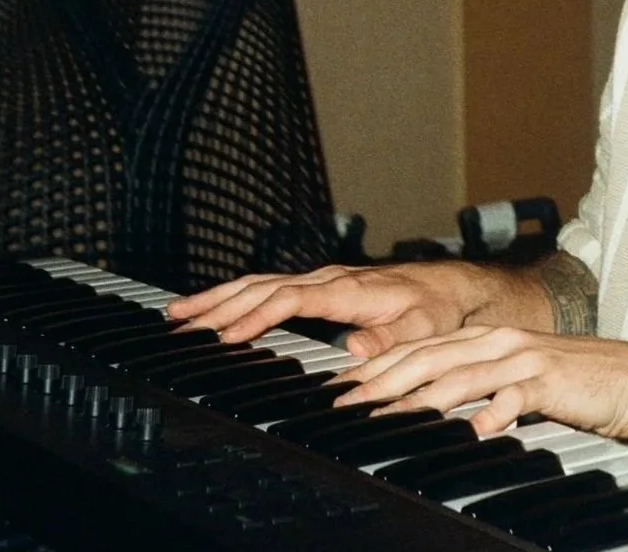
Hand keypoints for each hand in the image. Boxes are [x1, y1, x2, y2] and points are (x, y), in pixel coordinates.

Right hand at [166, 262, 495, 355]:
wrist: (449, 287)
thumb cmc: (435, 308)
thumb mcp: (423, 327)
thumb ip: (390, 339)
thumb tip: (354, 349)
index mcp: (347, 289)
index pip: (291, 299)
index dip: (256, 316)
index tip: (225, 336)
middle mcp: (328, 279)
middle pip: (263, 287)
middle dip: (219, 304)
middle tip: (179, 323)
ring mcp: (321, 280)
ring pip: (259, 283)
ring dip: (219, 297)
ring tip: (178, 313)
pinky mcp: (319, 286)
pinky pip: (269, 287)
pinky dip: (236, 295)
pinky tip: (214, 308)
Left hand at [332, 326, 627, 441]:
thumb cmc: (572, 384)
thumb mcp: (515, 378)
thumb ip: (474, 385)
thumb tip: (426, 404)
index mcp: (487, 338)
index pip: (421, 348)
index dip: (378, 365)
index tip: (342, 386)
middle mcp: (499, 342)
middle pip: (430, 358)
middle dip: (383, 380)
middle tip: (346, 401)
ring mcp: (524, 360)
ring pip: (462, 376)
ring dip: (421, 398)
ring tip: (387, 415)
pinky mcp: (550, 382)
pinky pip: (514, 399)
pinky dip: (491, 414)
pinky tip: (471, 430)